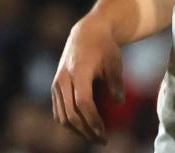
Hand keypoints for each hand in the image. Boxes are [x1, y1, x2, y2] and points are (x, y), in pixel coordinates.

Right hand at [51, 15, 125, 143]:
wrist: (86, 34)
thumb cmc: (103, 47)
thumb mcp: (114, 60)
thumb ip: (116, 81)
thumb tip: (120, 102)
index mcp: (78, 71)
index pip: (83, 103)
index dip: (93, 121)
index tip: (104, 134)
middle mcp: (63, 79)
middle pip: (70, 114)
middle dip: (86, 131)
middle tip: (102, 140)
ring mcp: (57, 84)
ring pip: (61, 116)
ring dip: (77, 131)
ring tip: (94, 137)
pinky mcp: (55, 88)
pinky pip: (58, 112)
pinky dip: (69, 124)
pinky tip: (83, 129)